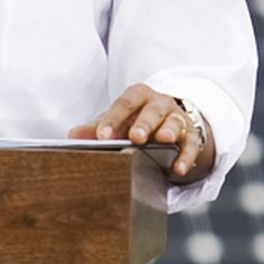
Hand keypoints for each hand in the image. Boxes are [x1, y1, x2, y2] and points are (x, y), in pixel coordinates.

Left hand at [67, 84, 214, 181]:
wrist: (169, 122)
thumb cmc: (137, 120)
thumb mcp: (119, 120)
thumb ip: (98, 127)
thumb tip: (72, 136)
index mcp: (138, 95)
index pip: (124, 103)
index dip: (113, 119)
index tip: (102, 136)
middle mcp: (159, 103)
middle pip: (152, 110)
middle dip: (144, 123)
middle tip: (135, 137)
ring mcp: (177, 118)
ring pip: (174, 122)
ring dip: (169, 131)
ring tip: (164, 140)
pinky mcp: (192, 136)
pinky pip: (191, 145)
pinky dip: (186, 156)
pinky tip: (178, 168)